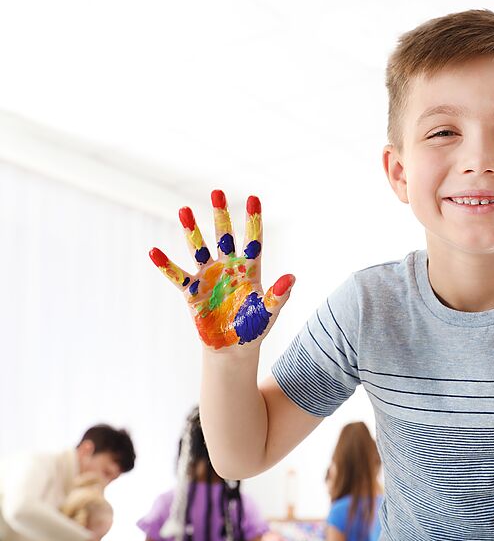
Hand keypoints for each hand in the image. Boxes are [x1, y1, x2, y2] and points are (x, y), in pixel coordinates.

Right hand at [149, 191, 294, 350]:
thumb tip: (291, 277)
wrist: (233, 348)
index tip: (253, 197)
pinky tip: (155, 252)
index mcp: (250, 269)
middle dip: (221, 215)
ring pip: (199, 248)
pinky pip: (177, 276)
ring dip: (192, 230)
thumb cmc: (255, 328)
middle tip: (217, 192)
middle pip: (225, 236)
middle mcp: (228, 268)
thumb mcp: (269, 311)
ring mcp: (209, 277)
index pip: (253, 240)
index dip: (253, 220)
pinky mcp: (192, 292)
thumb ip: (279, 294)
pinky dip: (166, 266)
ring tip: (184, 209)